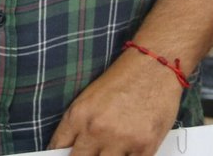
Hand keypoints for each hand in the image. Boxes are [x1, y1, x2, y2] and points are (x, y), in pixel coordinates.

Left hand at [46, 50, 181, 155]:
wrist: (153, 66)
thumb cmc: (123, 79)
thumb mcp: (90, 98)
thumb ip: (78, 124)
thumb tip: (72, 147)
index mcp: (79, 115)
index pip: (58, 147)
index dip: (60, 154)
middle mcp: (96, 130)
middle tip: (90, 151)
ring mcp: (121, 141)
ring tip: (109, 149)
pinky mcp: (144, 147)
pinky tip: (126, 153)